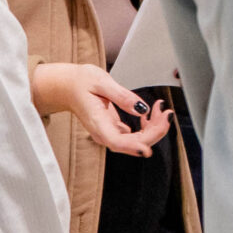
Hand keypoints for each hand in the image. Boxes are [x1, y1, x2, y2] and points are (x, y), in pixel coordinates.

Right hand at [28, 62, 170, 157]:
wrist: (67, 85)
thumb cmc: (80, 82)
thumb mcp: (101, 82)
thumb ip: (122, 96)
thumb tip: (142, 108)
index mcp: (97, 122)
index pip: (116, 142)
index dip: (133, 147)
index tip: (148, 150)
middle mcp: (102, 131)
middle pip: (131, 143)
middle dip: (153, 132)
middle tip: (166, 112)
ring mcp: (108, 131)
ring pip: (135, 140)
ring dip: (153, 129)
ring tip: (161, 109)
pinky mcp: (112, 128)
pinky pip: (133, 134)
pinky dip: (146, 126)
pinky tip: (152, 113)